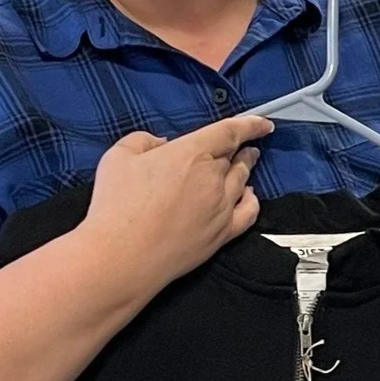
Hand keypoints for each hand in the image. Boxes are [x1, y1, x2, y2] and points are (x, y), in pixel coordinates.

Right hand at [82, 113, 271, 298]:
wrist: (123, 256)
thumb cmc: (117, 207)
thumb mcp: (118, 156)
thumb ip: (143, 141)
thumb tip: (161, 144)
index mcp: (191, 153)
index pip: (230, 132)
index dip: (250, 125)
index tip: (262, 124)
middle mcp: (212, 179)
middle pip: (234, 157)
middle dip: (241, 148)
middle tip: (244, 145)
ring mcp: (220, 208)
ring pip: (242, 181)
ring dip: (246, 169)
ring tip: (246, 163)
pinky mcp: (221, 235)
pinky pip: (248, 213)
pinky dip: (252, 200)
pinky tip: (249, 196)